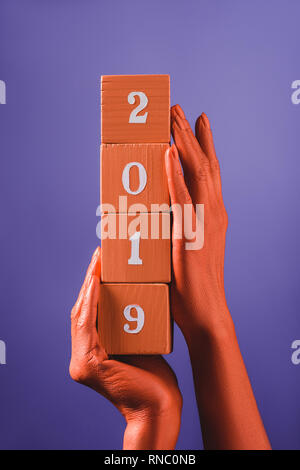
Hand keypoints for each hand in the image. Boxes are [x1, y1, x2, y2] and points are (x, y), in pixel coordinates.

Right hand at [69, 247, 181, 449]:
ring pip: (82, 314)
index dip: (92, 287)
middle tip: (99, 254)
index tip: (101, 262)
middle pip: (83, 311)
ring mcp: (82, 362)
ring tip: (98, 261)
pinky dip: (92, 301)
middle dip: (90, 280)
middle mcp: (82, 358)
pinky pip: (88, 325)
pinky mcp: (88, 364)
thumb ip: (129, 325)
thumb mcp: (139, 343)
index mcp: (92, 354)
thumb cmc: (154, 378)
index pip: (90, 314)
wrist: (159, 408)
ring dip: (89, 285)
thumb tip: (135, 293)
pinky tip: (98, 281)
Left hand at [165, 105, 231, 339]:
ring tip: (174, 116)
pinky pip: (182, 196)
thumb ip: (179, 225)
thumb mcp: (189, 247)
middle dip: (192, 133)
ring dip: (184, 141)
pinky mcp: (190, 233)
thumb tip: (159, 210)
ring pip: (196, 172)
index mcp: (213, 214)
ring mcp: (204, 221)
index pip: (210, 171)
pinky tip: (170, 151)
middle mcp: (213, 211)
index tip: (199, 120)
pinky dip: (175, 172)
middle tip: (182, 109)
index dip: (205, 144)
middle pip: (204, 163)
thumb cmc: (195, 284)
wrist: (207, 312)